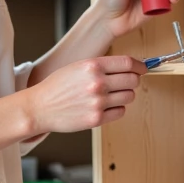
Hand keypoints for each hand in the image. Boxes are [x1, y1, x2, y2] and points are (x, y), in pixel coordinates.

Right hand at [26, 56, 146, 133]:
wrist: (40, 107)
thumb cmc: (57, 86)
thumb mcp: (78, 67)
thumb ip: (101, 66)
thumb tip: (128, 68)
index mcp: (92, 65)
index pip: (128, 63)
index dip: (139, 66)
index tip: (142, 68)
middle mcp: (97, 83)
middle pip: (133, 80)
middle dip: (133, 81)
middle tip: (126, 83)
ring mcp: (98, 102)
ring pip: (129, 97)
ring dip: (125, 95)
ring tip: (111, 95)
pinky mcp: (97, 119)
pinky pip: (120, 111)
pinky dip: (117, 108)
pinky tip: (106, 106)